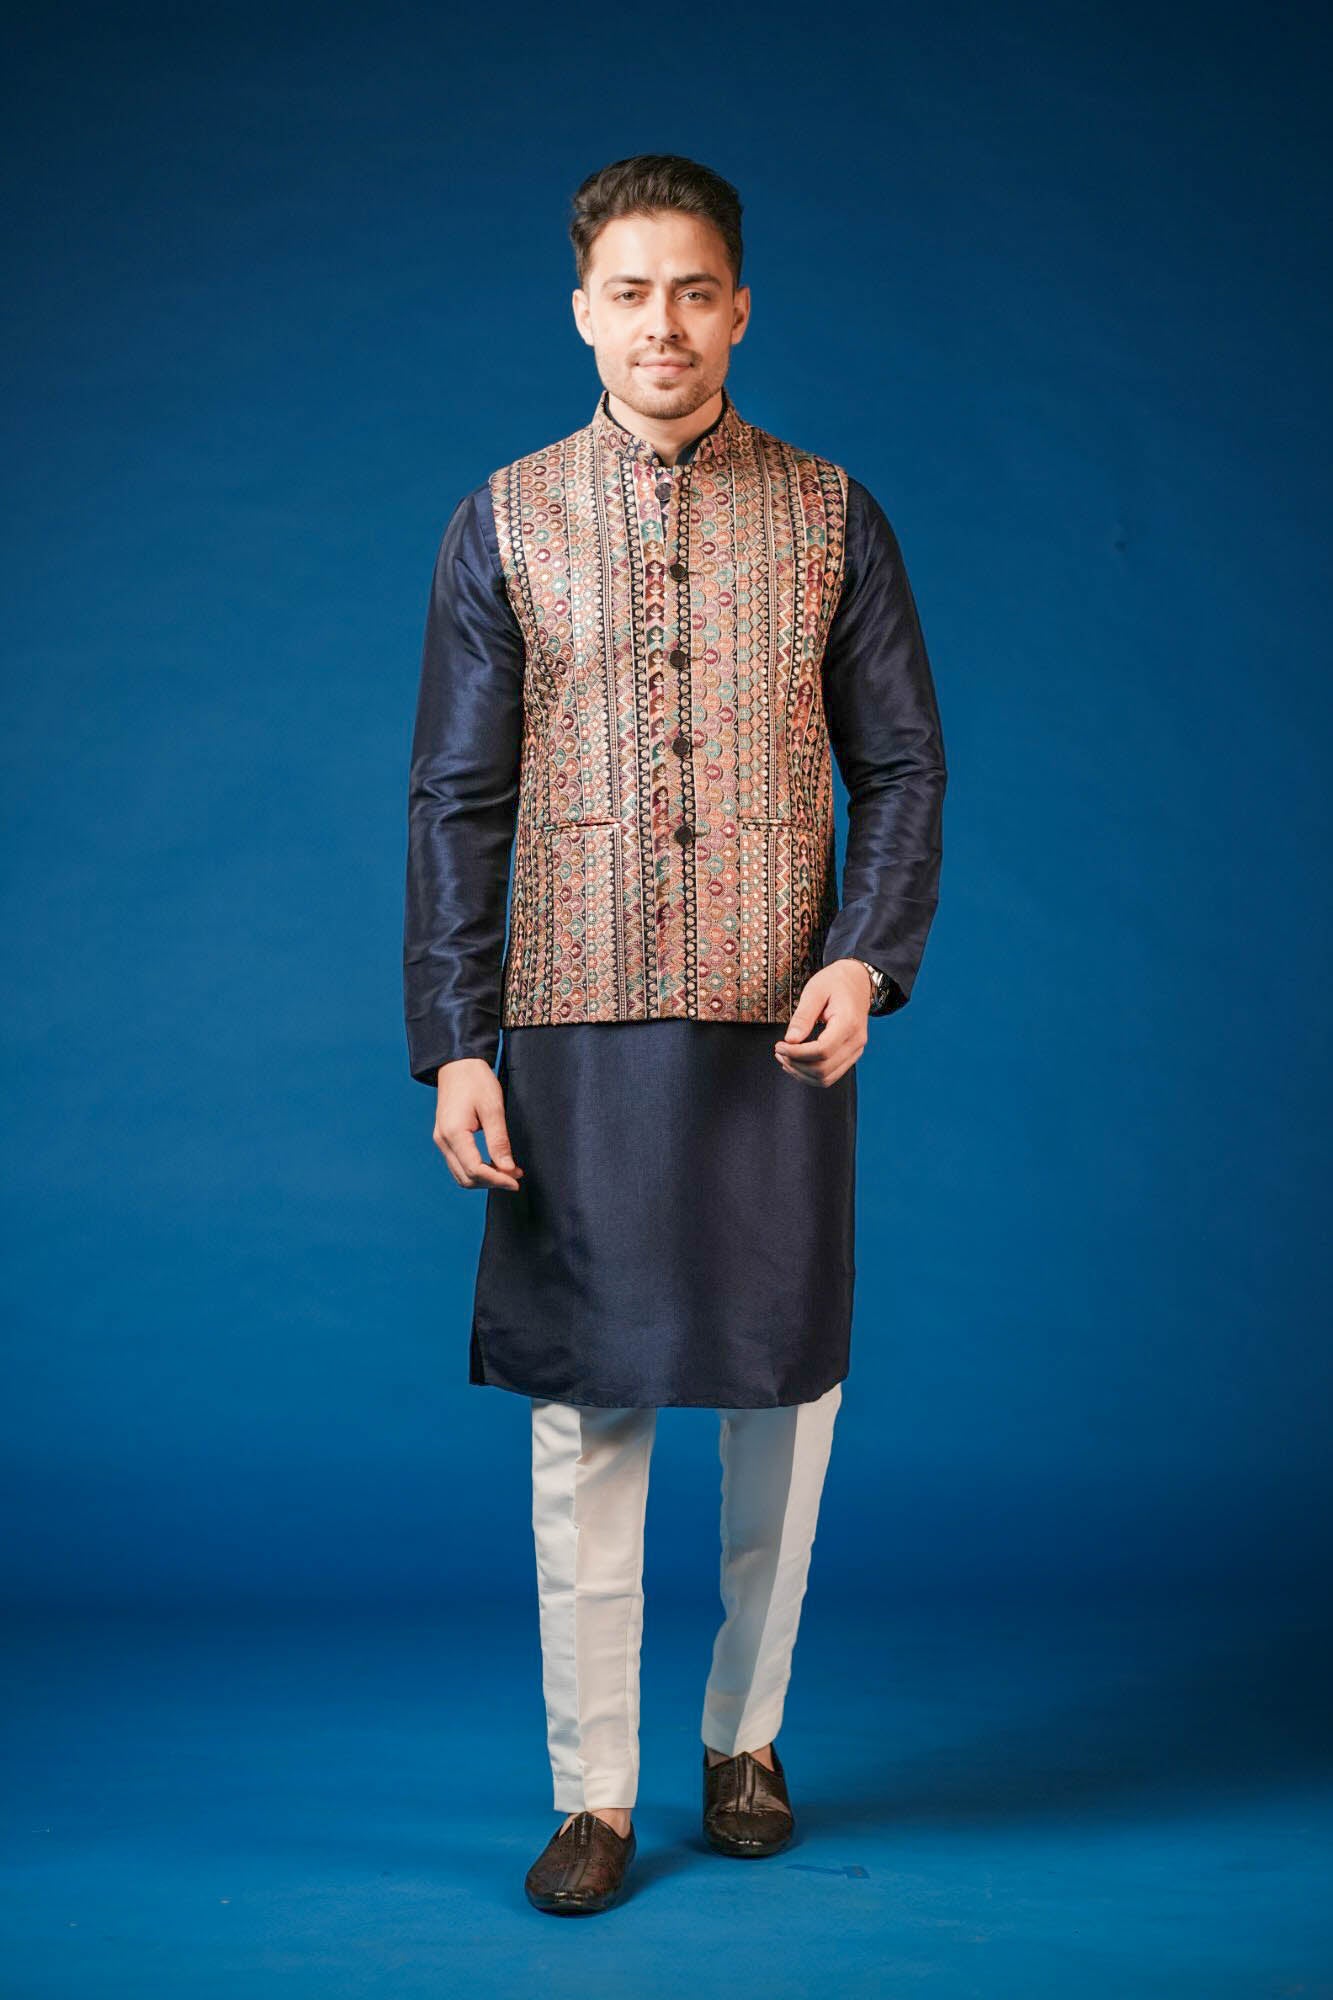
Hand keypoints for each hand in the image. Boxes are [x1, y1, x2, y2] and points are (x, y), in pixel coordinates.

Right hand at [433, 1059, 525, 1190]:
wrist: (458, 1064)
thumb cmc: (475, 1081)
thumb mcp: (493, 1109)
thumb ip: (499, 1141)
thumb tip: (507, 1169)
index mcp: (453, 1133)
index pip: (475, 1170)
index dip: (497, 1179)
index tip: (516, 1181)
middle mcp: (443, 1140)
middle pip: (466, 1178)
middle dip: (491, 1182)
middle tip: (515, 1177)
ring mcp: (442, 1140)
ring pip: (461, 1174)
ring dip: (484, 1178)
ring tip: (508, 1172)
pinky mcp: (445, 1138)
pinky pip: (459, 1164)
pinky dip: (476, 1170)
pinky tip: (494, 1164)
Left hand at [773, 960, 871, 1087]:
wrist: (858, 981)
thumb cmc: (836, 982)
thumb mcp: (814, 991)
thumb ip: (803, 1017)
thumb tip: (791, 1040)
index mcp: (848, 1023)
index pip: (822, 1051)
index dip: (796, 1053)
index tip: (779, 1045)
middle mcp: (856, 1041)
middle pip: (823, 1069)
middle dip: (795, 1064)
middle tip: (779, 1050)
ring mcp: (856, 1050)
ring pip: (826, 1078)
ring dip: (801, 1073)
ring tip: (785, 1058)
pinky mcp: (851, 1055)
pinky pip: (830, 1075)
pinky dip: (811, 1074)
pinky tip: (797, 1062)